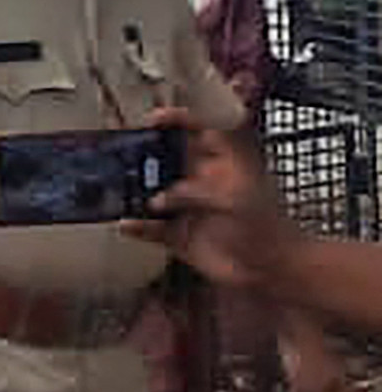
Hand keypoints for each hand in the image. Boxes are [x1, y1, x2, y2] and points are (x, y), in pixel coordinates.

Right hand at [132, 117, 294, 290]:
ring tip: (117, 188)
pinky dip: (136, 226)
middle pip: (170, 160)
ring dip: (136, 192)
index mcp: (225, 168)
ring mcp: (191, 211)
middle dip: (146, 154)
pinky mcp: (181, 238)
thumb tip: (161, 197)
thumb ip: (198, 193)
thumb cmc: (269, 231)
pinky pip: (151, 228)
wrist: (274, 272)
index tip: (153, 119)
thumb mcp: (237, 201)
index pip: (201, 133)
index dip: (179, 122)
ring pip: (154, 194)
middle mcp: (205, 185)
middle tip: (123, 152)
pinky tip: (126, 224)